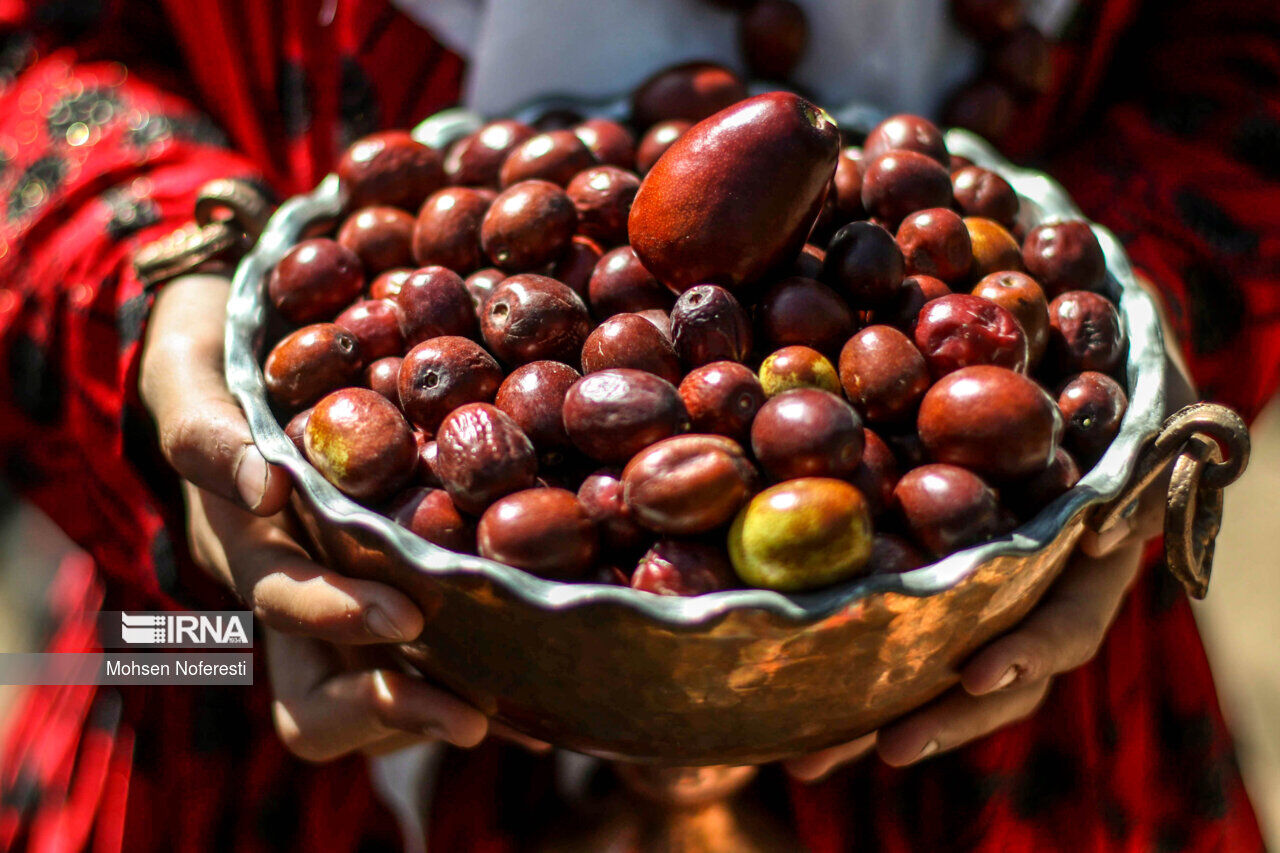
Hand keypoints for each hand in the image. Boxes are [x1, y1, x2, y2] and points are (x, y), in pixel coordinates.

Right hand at [141, 274, 503, 758]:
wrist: (241, 353)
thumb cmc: (212, 360)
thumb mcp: (191, 379)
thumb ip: (210, 433)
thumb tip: (266, 483)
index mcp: (252, 549)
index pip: (282, 611)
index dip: (335, 622)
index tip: (403, 614)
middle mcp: (300, 594)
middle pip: (320, 700)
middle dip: (392, 710)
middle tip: (472, 714)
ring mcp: (351, 600)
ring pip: (385, 690)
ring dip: (443, 703)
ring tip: (521, 706)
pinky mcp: (407, 589)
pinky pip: (441, 653)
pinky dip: (487, 673)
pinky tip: (550, 686)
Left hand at [785, 286, 1198, 780]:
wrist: (1063, 354)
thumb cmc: (1086, 361)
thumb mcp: (1104, 376)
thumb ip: (1092, 407)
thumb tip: (1078, 485)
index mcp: (1091, 545)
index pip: (1071, 612)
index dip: (1029, 647)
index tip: (975, 672)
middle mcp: (1043, 583)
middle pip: (1002, 670)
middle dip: (943, 712)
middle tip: (883, 743)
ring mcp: (993, 593)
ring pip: (947, 670)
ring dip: (883, 710)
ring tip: (809, 753)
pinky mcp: (938, 586)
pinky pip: (900, 633)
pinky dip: (851, 664)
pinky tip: (787, 696)